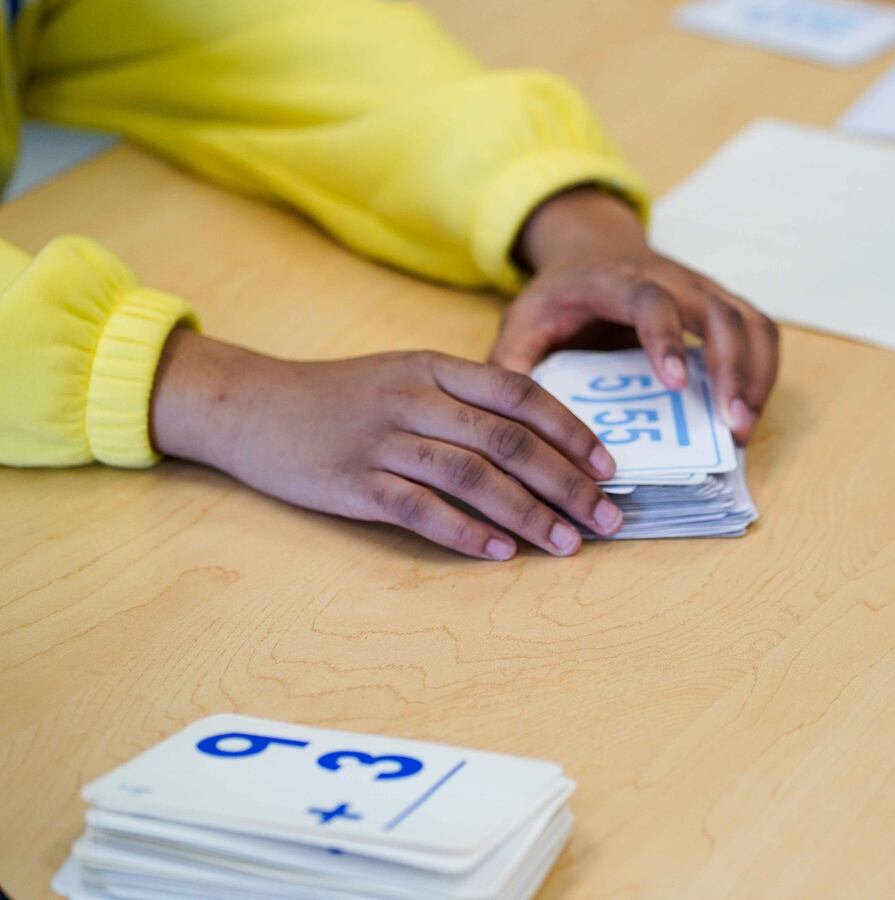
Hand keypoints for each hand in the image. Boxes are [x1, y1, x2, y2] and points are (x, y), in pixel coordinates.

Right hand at [150, 330, 624, 558]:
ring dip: (527, 514)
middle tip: (607, 518)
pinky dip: (463, 532)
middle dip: (567, 484)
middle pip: (509, 441)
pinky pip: (418, 509)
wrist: (250, 404)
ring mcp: (382, 440)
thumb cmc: (342, 397)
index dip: (572, 432)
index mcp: (436, 367)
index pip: (521, 395)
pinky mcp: (352, 481)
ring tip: (566, 544)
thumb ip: (468, 400)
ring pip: (472, 477)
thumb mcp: (408, 376)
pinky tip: (498, 552)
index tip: (608, 468)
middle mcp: (415, 398)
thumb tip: (543, 443)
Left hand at [492, 188, 779, 442]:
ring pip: (749, 320)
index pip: (651, 301)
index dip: (667, 338)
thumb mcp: (522, 321)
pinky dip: (764, 370)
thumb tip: (510, 420)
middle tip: (733, 425)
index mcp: (616, 282)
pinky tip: (751, 410)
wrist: (591, 249)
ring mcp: (703, 289)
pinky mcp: (723, 303)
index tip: (676, 385)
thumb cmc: (560, 295)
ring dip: (756, 374)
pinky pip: (760, 331)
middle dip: (732, 369)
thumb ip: (512, 364)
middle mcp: (671, 278)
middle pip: (718, 312)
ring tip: (744, 427)